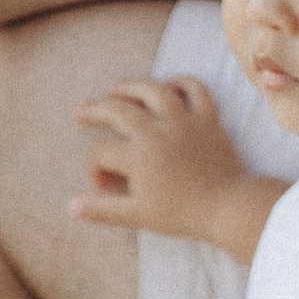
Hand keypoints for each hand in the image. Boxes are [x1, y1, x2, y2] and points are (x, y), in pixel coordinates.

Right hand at [70, 75, 280, 261]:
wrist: (229, 207)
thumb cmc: (182, 214)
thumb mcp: (137, 216)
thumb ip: (103, 210)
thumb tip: (70, 207)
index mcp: (138, 156)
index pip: (102, 151)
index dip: (94, 167)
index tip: (101, 183)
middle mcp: (157, 131)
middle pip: (117, 110)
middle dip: (95, 110)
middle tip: (81, 112)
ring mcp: (184, 121)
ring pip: (153, 90)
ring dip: (131, 86)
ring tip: (116, 88)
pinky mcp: (208, 118)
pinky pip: (196, 89)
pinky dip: (183, 82)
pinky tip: (169, 84)